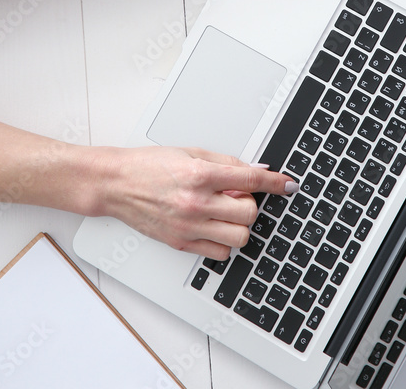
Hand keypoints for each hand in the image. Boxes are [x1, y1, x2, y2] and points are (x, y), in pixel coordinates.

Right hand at [91, 146, 297, 259]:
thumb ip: (227, 162)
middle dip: (249, 202)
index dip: (275, 182)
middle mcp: (196, 203)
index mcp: (200, 175)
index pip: (250, 179)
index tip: (288, 184)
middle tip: (235, 194)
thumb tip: (256, 170)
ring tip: (223, 211)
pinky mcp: (181, 243)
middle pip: (249, 212)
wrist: (117, 184)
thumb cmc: (150, 165)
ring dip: (238, 223)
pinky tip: (213, 225)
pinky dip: (224, 240)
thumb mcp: (191, 152)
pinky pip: (220, 253)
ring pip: (239, 237)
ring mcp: (189, 226)